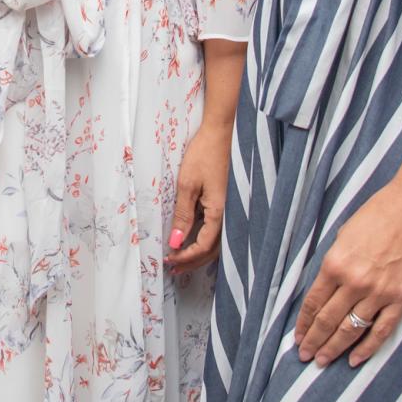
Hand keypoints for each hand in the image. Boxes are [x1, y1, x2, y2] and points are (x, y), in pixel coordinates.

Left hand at [166, 119, 230, 272]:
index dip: (187, 256)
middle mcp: (230, 214)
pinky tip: (194, 239)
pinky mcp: (229, 202)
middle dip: (193, 261)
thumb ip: (183, 214)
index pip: (203, 246)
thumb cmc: (204, 154)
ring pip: (219, 242)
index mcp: (220, 212)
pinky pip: (220, 230)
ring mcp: (231, 209)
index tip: (170, 259)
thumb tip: (176, 242)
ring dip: (200, 253)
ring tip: (181, 259)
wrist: (223, 132)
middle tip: (174, 268)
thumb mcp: (188, 184)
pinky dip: (207, 240)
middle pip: (213, 250)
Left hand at [295, 178, 401, 367]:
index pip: (313, 303)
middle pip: (328, 321)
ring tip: (323, 361)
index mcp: (335, 263)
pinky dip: (367, 348)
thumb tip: (327, 286)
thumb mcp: (344, 234)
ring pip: (351, 330)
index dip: (303, 324)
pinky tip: (355, 360)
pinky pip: (382, 330)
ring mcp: (380, 292)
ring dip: (334, 348)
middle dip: (314, 341)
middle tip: (305, 357)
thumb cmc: (380, 213)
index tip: (297, 338)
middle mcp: (354, 282)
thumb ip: (335, 262)